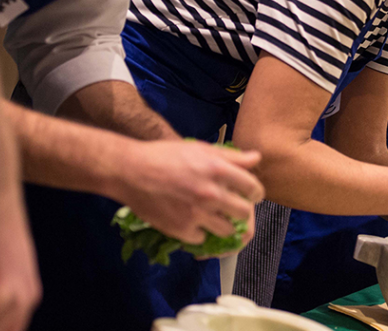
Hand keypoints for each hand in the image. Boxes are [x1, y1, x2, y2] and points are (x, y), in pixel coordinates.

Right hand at [114, 140, 263, 245]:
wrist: (130, 171)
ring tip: (214, 218)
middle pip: (245, 213)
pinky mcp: (182, 229)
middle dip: (242, 212)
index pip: (253, 188)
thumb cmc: (164, 156)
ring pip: (227, 231)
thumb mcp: (200, 149)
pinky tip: (191, 222)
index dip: (255, 193)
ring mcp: (197, 213)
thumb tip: (256, 158)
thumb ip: (231, 156)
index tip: (251, 195)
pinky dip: (199, 233)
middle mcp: (211, 193)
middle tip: (234, 210)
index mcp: (218, 169)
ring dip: (224, 226)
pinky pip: (202, 239)